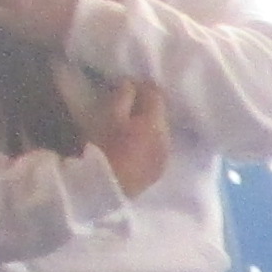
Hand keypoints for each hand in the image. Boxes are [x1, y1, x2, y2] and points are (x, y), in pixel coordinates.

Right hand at [87, 74, 170, 197]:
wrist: (106, 188)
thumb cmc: (104, 148)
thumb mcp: (109, 117)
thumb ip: (123, 96)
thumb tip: (131, 84)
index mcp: (156, 123)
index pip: (156, 94)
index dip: (142, 86)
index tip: (128, 85)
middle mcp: (167, 138)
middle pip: (161, 114)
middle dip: (147, 106)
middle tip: (128, 104)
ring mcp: (165, 156)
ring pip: (161, 131)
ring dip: (149, 125)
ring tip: (130, 126)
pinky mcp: (160, 170)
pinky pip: (159, 148)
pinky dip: (150, 142)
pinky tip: (136, 145)